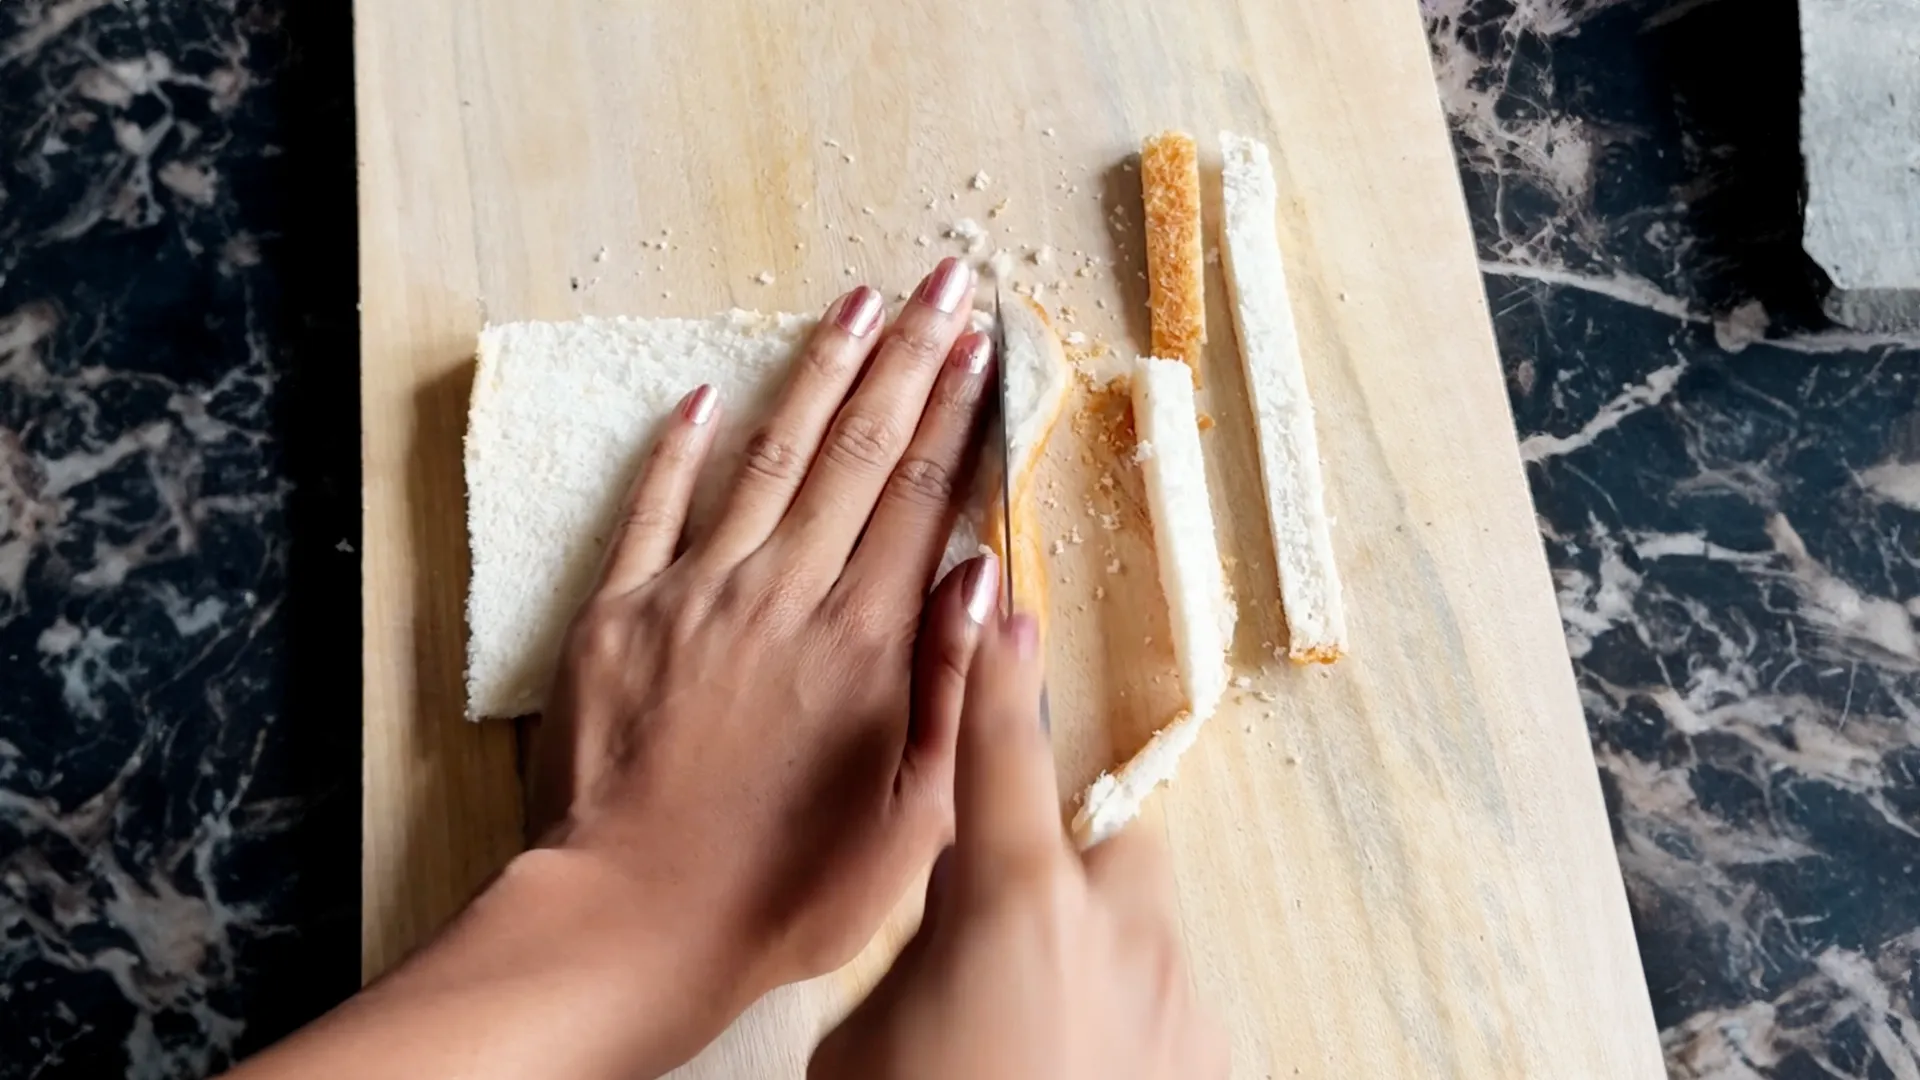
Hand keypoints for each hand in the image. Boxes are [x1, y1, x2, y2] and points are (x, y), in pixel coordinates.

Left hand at [526, 258, 1000, 1050]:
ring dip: (819, 373)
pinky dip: (680, 449)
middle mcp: (786, 597)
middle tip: (942, 285)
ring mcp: (698, 594)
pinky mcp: (621, 612)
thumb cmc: (783, 890)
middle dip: (909, 358)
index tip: (983, 345)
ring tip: (858, 305)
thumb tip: (982, 579)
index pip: (922, 496)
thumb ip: (953, 690)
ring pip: (770, 457)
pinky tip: (708, 397)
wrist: (634, 920)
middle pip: (858, 451)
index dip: (958, 411)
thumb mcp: (913, 820)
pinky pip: (654, 508)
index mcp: (865, 645)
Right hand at [810, 612, 1228, 1079]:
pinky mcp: (1205, 1055)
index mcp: (1019, 905)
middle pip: (1103, 845)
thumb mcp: (866, 1030)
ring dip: (1086, 952)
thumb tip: (958, 923)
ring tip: (1027, 1025)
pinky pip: (1159, 999)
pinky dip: (1117, 1017)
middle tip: (1000, 939)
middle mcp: (1117, 935)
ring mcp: (1174, 996)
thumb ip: (920, 945)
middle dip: (1059, 871)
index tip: (1004, 619)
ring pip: (1134, 926)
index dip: (998, 678)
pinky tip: (1066, 1064)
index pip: (1003, 752)